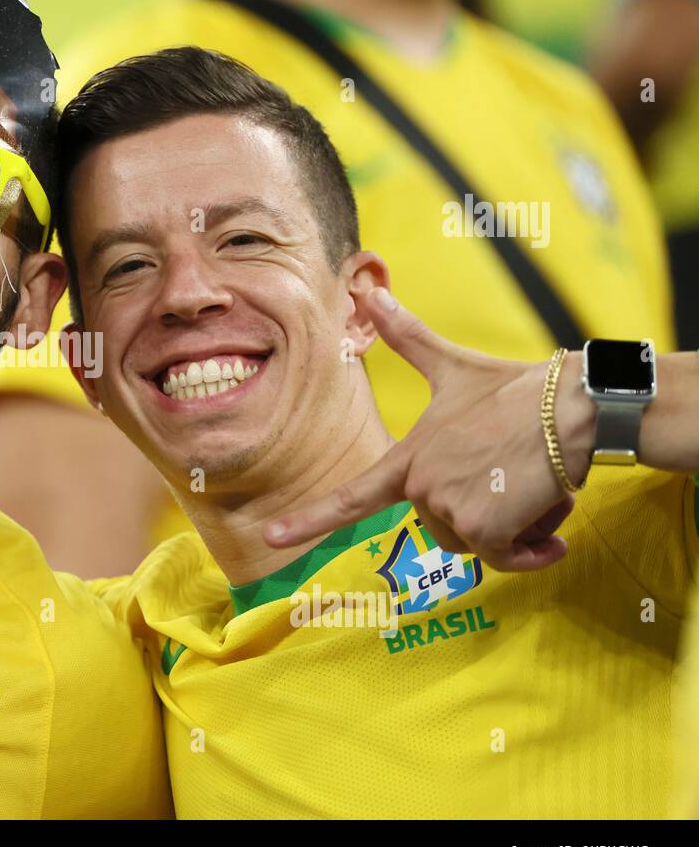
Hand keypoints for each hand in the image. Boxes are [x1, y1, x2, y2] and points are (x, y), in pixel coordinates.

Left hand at [263, 288, 594, 570]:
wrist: (574, 405)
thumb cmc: (518, 390)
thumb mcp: (454, 366)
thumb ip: (408, 338)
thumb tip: (370, 288)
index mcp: (410, 457)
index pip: (352, 496)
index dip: (310, 519)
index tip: (271, 536)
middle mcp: (420, 485)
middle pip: (442, 527)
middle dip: (482, 512)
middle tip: (510, 474)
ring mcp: (449, 505)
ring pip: (475, 543)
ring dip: (510, 527)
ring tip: (527, 484)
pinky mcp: (485, 526)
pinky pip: (505, 558)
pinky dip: (533, 552)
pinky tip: (552, 534)